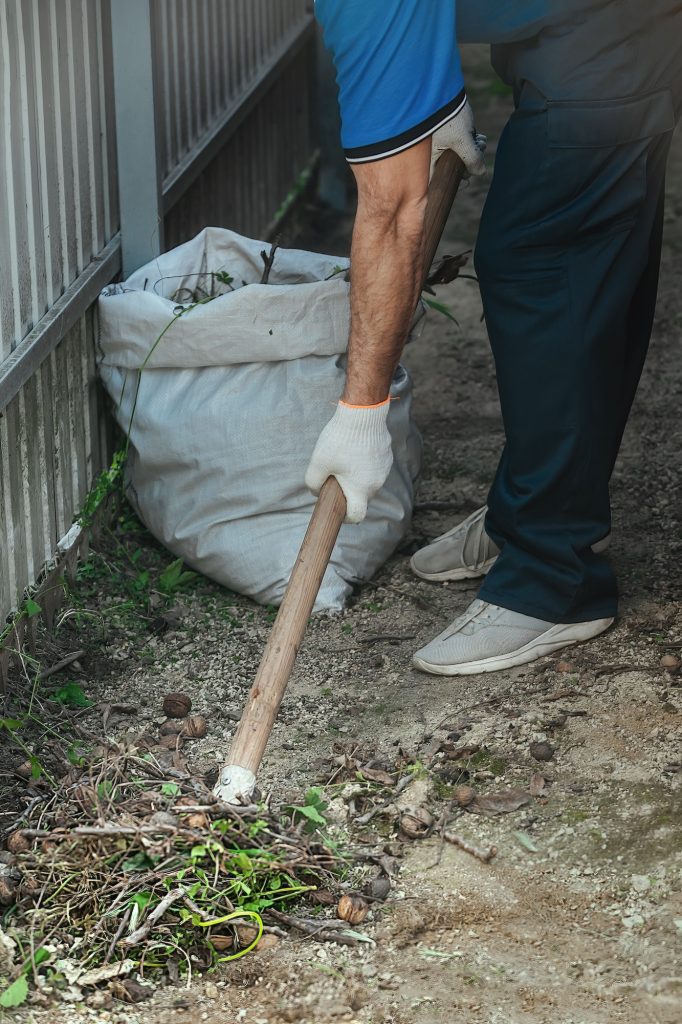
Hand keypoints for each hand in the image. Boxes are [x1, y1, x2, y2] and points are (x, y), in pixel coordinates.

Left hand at [305, 400, 393, 523]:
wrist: (363, 413)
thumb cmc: (339, 440)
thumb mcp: (318, 463)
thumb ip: (313, 483)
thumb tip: (316, 491)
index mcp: (361, 489)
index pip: (357, 515)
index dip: (346, 517)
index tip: (338, 509)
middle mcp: (377, 483)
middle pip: (362, 497)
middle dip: (348, 491)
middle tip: (334, 475)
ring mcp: (384, 469)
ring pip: (368, 480)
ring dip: (357, 476)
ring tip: (344, 457)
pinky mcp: (387, 455)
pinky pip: (374, 466)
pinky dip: (364, 463)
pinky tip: (355, 447)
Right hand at [430, 98, 486, 178]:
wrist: (442, 87)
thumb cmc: (447, 115)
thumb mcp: (462, 139)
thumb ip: (472, 158)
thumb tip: (481, 173)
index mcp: (429, 158)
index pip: (439, 180)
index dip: (453, 182)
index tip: (466, 180)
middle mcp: (431, 152)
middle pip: (452, 168)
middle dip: (469, 163)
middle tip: (480, 152)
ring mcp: (439, 142)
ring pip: (459, 155)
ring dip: (473, 151)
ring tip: (481, 142)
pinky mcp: (446, 132)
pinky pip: (460, 144)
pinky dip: (470, 143)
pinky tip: (480, 138)